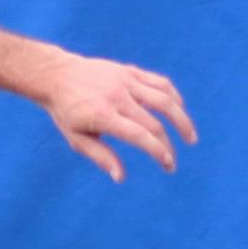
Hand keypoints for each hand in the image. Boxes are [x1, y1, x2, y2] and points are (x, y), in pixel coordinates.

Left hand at [38, 52, 196, 182]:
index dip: (158, 151)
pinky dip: (174, 98)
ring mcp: (126, 81)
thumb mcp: (77, 139)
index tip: (168, 165)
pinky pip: (160, 83)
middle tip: (172, 163)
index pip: (140, 135)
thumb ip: (101, 157)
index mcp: (103, 115)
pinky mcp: (131, 71)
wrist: (57, 75)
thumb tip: (121, 177)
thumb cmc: (65, 112)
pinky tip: (179, 111)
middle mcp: (117, 97)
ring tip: (190, 137)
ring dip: (182, 119)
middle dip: (168, 145)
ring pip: (165, 99)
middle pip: (154, 122)